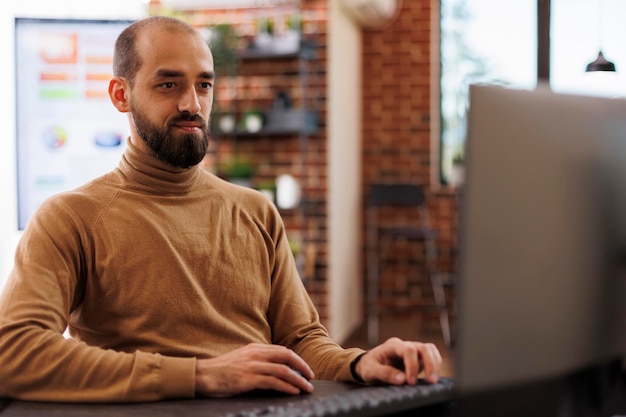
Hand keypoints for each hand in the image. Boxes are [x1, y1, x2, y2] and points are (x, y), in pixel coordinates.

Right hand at [195, 343, 314, 396]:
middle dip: (302, 366)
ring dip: (298, 380)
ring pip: (283, 370)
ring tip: (307, 388)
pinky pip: (273, 382)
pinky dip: (286, 387)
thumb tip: (274, 370)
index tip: (304, 368)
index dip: (296, 359)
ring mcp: (252, 366)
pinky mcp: (248, 379)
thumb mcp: (241, 359)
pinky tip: (294, 391)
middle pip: (286, 356)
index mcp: (255, 348)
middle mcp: (256, 354)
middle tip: (311, 377)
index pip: (282, 350)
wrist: (202, 375)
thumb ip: (257, 361)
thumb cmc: (221, 370)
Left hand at [354, 337, 441, 385]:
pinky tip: (432, 377)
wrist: (368, 363)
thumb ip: (385, 374)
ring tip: (433, 381)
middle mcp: (405, 345)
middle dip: (430, 364)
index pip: (408, 350)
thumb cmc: (369, 366)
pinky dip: (435, 365)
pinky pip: (431, 357)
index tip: (411, 382)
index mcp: (392, 345)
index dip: (412, 365)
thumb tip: (402, 380)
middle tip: (431, 381)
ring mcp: (413, 350)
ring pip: (430, 350)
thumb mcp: (371, 371)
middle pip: (423, 348)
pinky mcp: (418, 358)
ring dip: (435, 364)